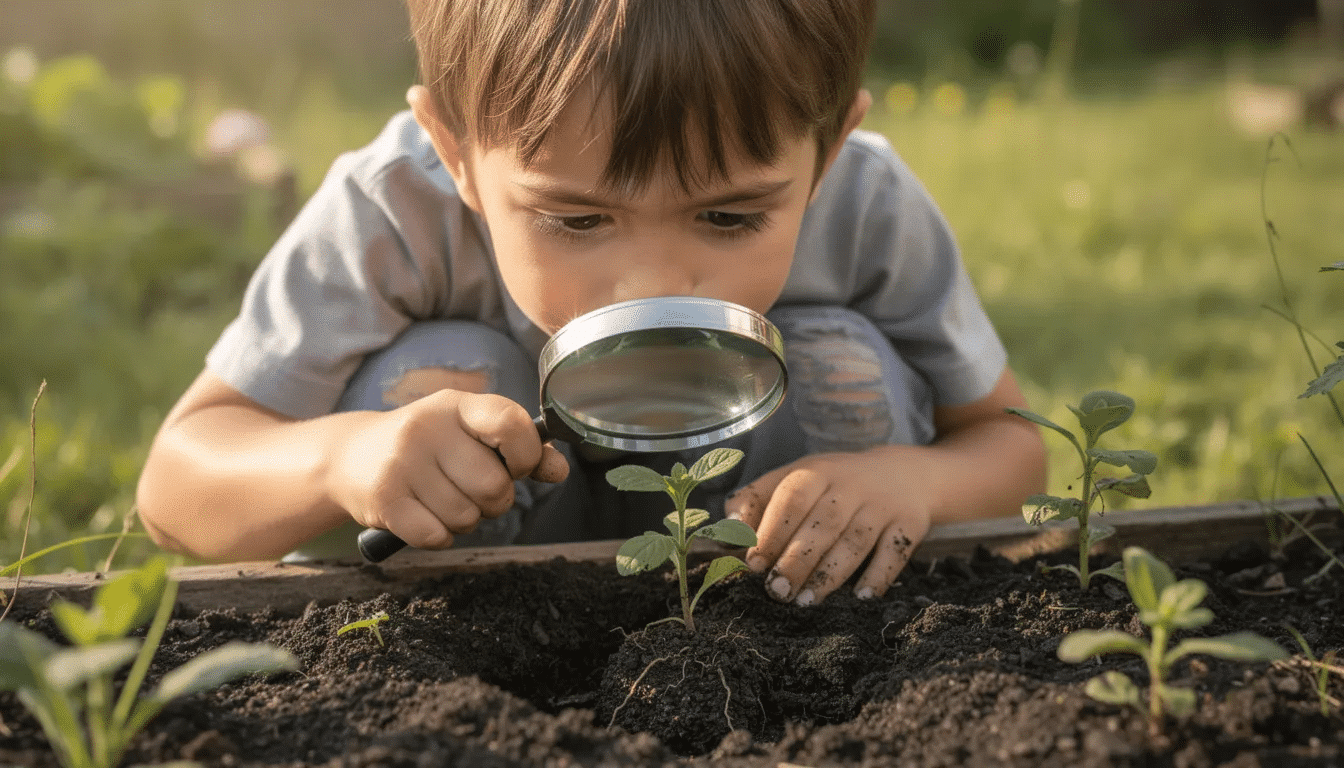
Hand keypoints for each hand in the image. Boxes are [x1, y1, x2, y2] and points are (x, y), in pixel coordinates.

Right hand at [329, 389, 568, 548]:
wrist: (350, 457)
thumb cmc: (427, 446)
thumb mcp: (470, 433)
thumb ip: (520, 448)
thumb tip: (560, 469)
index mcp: (457, 405)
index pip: (510, 423)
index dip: (527, 454)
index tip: (517, 466)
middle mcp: (427, 428)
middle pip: (494, 486)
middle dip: (494, 501)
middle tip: (473, 491)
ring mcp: (402, 463)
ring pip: (467, 517)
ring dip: (465, 520)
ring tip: (443, 500)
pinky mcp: (384, 499)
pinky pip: (437, 536)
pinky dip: (439, 536)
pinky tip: (425, 516)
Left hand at [724, 447, 931, 604]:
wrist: (904, 473)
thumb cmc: (833, 484)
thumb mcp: (796, 477)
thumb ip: (756, 499)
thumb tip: (725, 528)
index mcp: (817, 471)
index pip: (792, 497)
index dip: (771, 530)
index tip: (753, 563)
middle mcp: (851, 485)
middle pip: (823, 523)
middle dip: (797, 559)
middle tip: (776, 591)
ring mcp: (883, 505)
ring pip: (856, 541)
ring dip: (830, 574)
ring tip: (805, 601)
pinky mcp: (910, 524)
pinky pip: (895, 553)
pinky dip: (879, 576)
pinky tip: (861, 597)